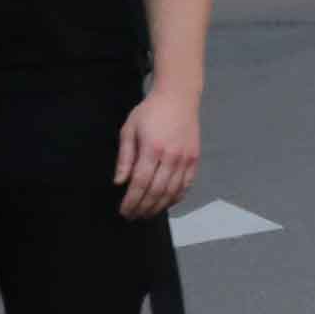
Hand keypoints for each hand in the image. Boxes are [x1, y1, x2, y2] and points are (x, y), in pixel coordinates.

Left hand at [113, 89, 200, 221]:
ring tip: (147, 214)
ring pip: (172, 192)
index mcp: (152, 148)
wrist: (179, 97)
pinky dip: (176, 198)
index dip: (131, 201)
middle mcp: (171, 156)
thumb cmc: (150, 111)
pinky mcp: (195, 159)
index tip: (124, 211)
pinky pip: (186, 185)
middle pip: (156, 191)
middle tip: (133, 217)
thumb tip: (119, 182)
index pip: (140, 182)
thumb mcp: (129, 129)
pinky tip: (166, 204)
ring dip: (159, 207)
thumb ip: (125, 158)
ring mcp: (185, 159)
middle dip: (143, 208)